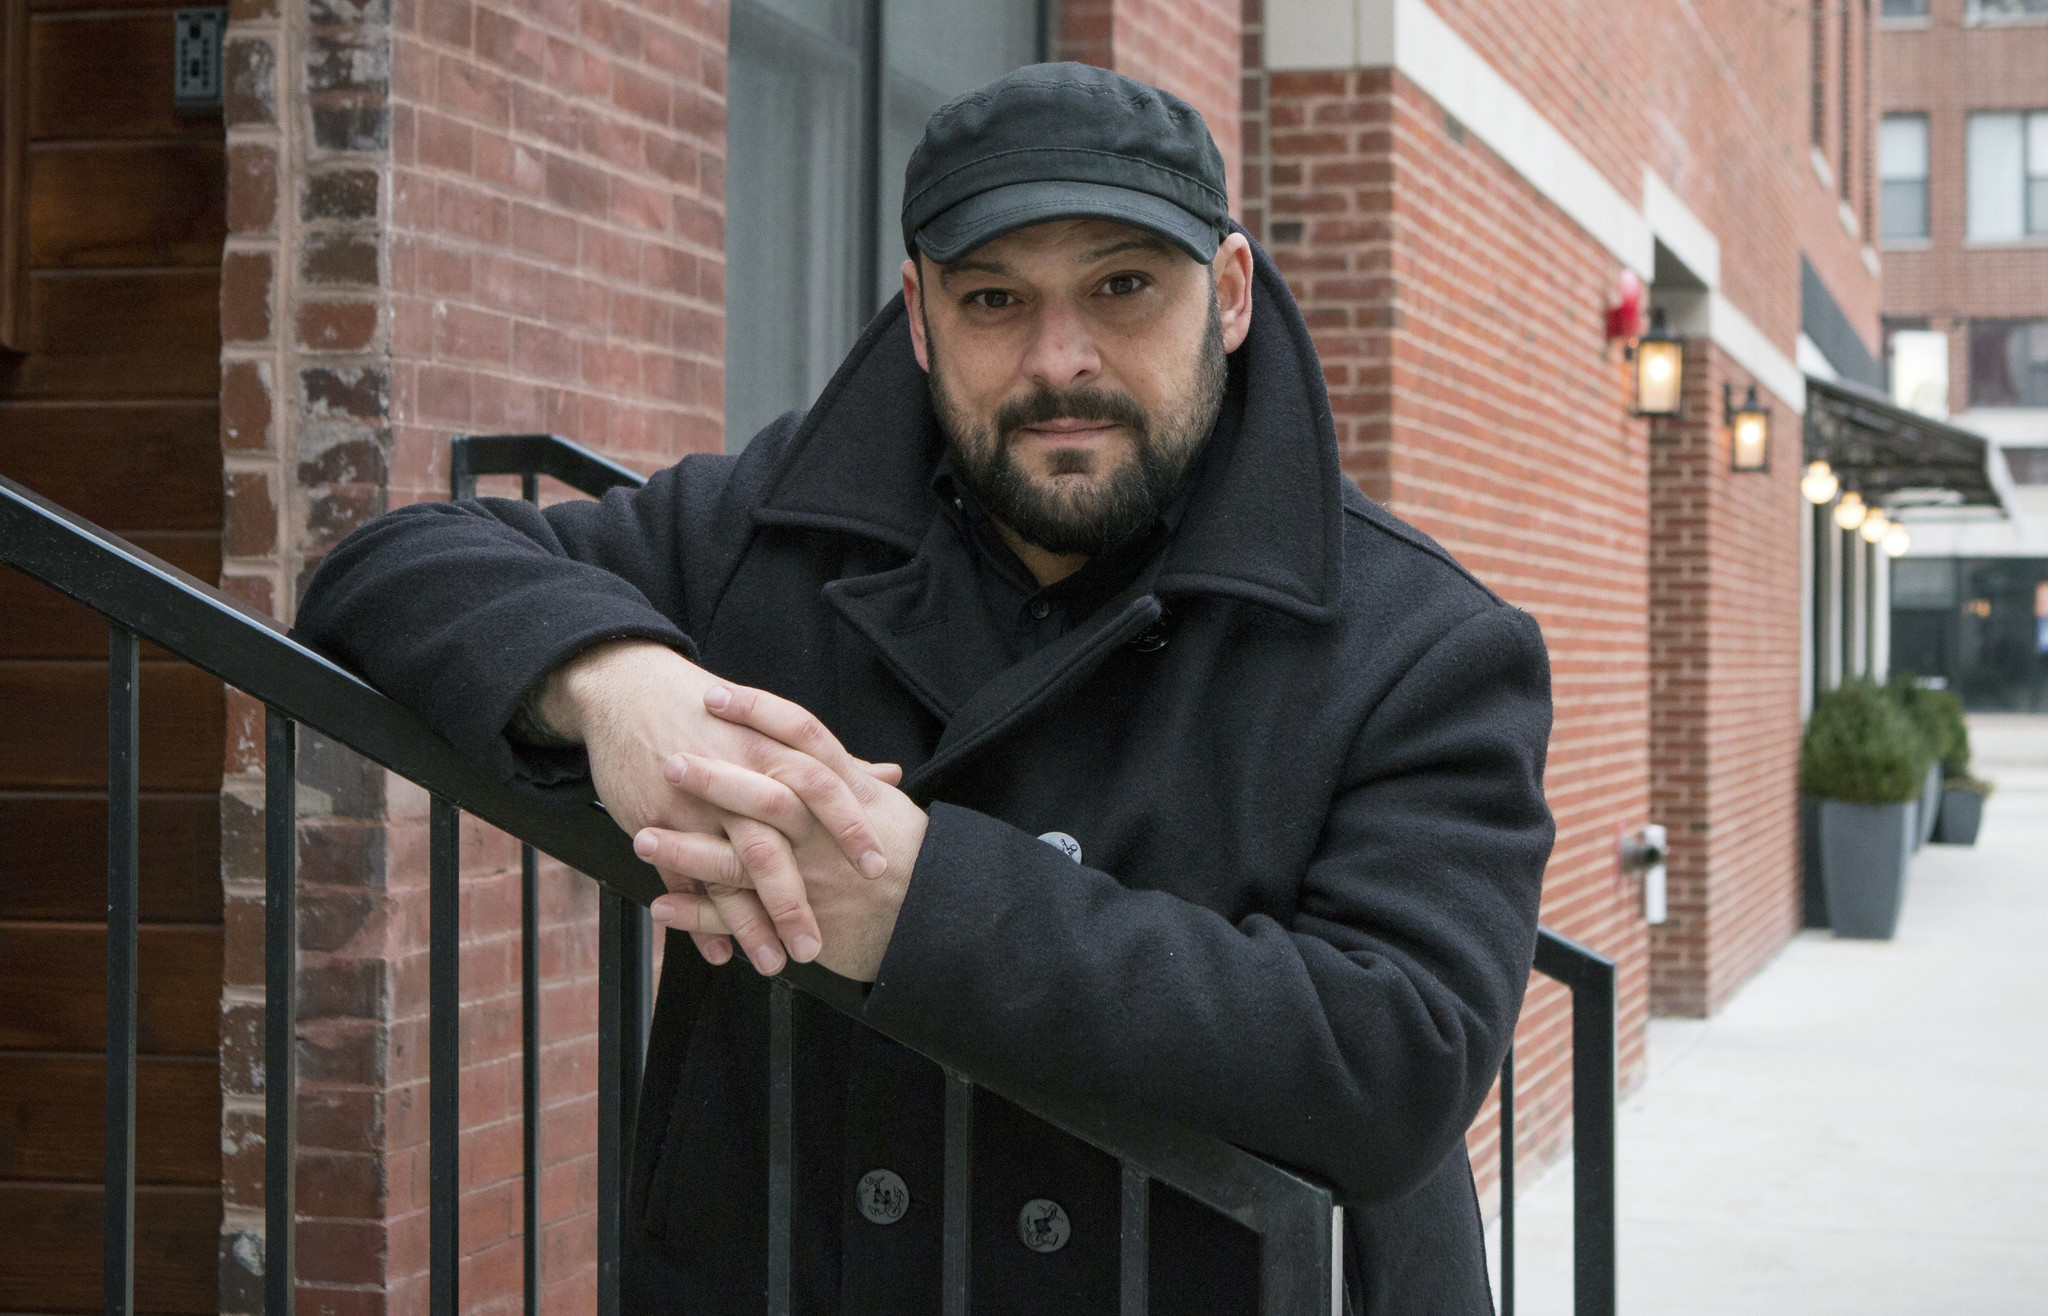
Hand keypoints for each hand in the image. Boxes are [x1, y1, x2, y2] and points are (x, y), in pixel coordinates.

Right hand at [542, 641, 902, 972]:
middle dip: (793, 901)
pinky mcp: (654, 820)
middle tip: (815, 946)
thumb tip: (890, 775)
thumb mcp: (772, 725)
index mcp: (771, 748)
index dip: (850, 827)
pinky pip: (680, 878)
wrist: (629, 690)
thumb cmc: (711, 711)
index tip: (876, 868)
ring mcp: (691, 804)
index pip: (823, 787)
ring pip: (725, 871)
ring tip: (772, 962)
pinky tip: (721, 951)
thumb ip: (834, 761)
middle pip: (769, 845)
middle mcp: (735, 778)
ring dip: (749, 923)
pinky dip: (699, 918)